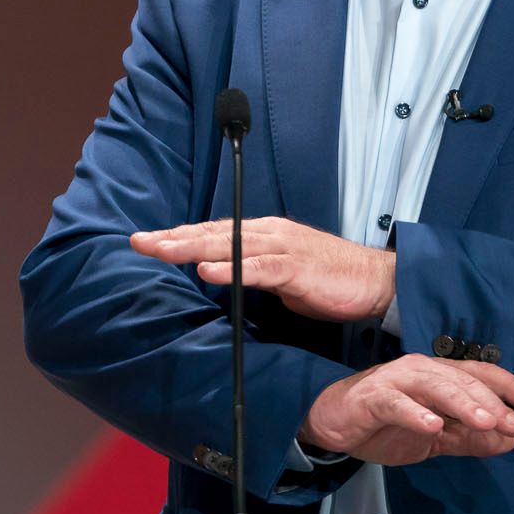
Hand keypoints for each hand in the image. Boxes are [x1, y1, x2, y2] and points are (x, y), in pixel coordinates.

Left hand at [130, 216, 393, 323]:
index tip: (145, 240)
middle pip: (212, 233)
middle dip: (173, 238)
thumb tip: (222, 276)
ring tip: (161, 251)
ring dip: (192, 247)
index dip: (178, 236)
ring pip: (229, 244)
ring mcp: (283, 247)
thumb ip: (251, 271)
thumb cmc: (328, 279)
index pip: (213, 232)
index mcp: (263, 234)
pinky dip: (232, 269)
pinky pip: (259, 268)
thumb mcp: (281, 273)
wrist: (376, 281)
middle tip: (137, 241)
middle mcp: (268, 233)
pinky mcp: (297, 267)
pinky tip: (208, 272)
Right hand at [299, 355, 513, 466]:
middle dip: (491, 401)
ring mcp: (397, 381)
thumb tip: (510, 439)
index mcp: (439, 376)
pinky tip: (432, 426)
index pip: (480, 375)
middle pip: (463, 380)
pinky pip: (397, 404)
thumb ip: (470, 438)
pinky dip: (415, 413)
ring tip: (486, 421)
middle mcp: (422, 370)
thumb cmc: (386, 425)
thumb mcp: (435, 438)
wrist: (333, 425)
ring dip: (463, 403)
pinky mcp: (373, 398)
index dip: (508, 386)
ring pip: (436, 386)